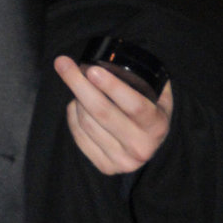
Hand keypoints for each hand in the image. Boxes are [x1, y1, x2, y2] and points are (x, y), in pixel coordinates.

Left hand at [54, 56, 173, 175]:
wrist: (150, 146)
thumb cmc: (151, 111)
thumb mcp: (158, 95)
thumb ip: (146, 79)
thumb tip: (116, 54)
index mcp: (157, 126)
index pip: (134, 105)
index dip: (112, 87)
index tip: (92, 69)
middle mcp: (141, 147)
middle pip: (103, 113)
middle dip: (79, 85)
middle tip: (64, 64)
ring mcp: (123, 161)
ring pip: (87, 123)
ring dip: (77, 98)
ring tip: (77, 83)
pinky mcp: (105, 167)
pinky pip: (79, 136)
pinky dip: (72, 116)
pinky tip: (75, 104)